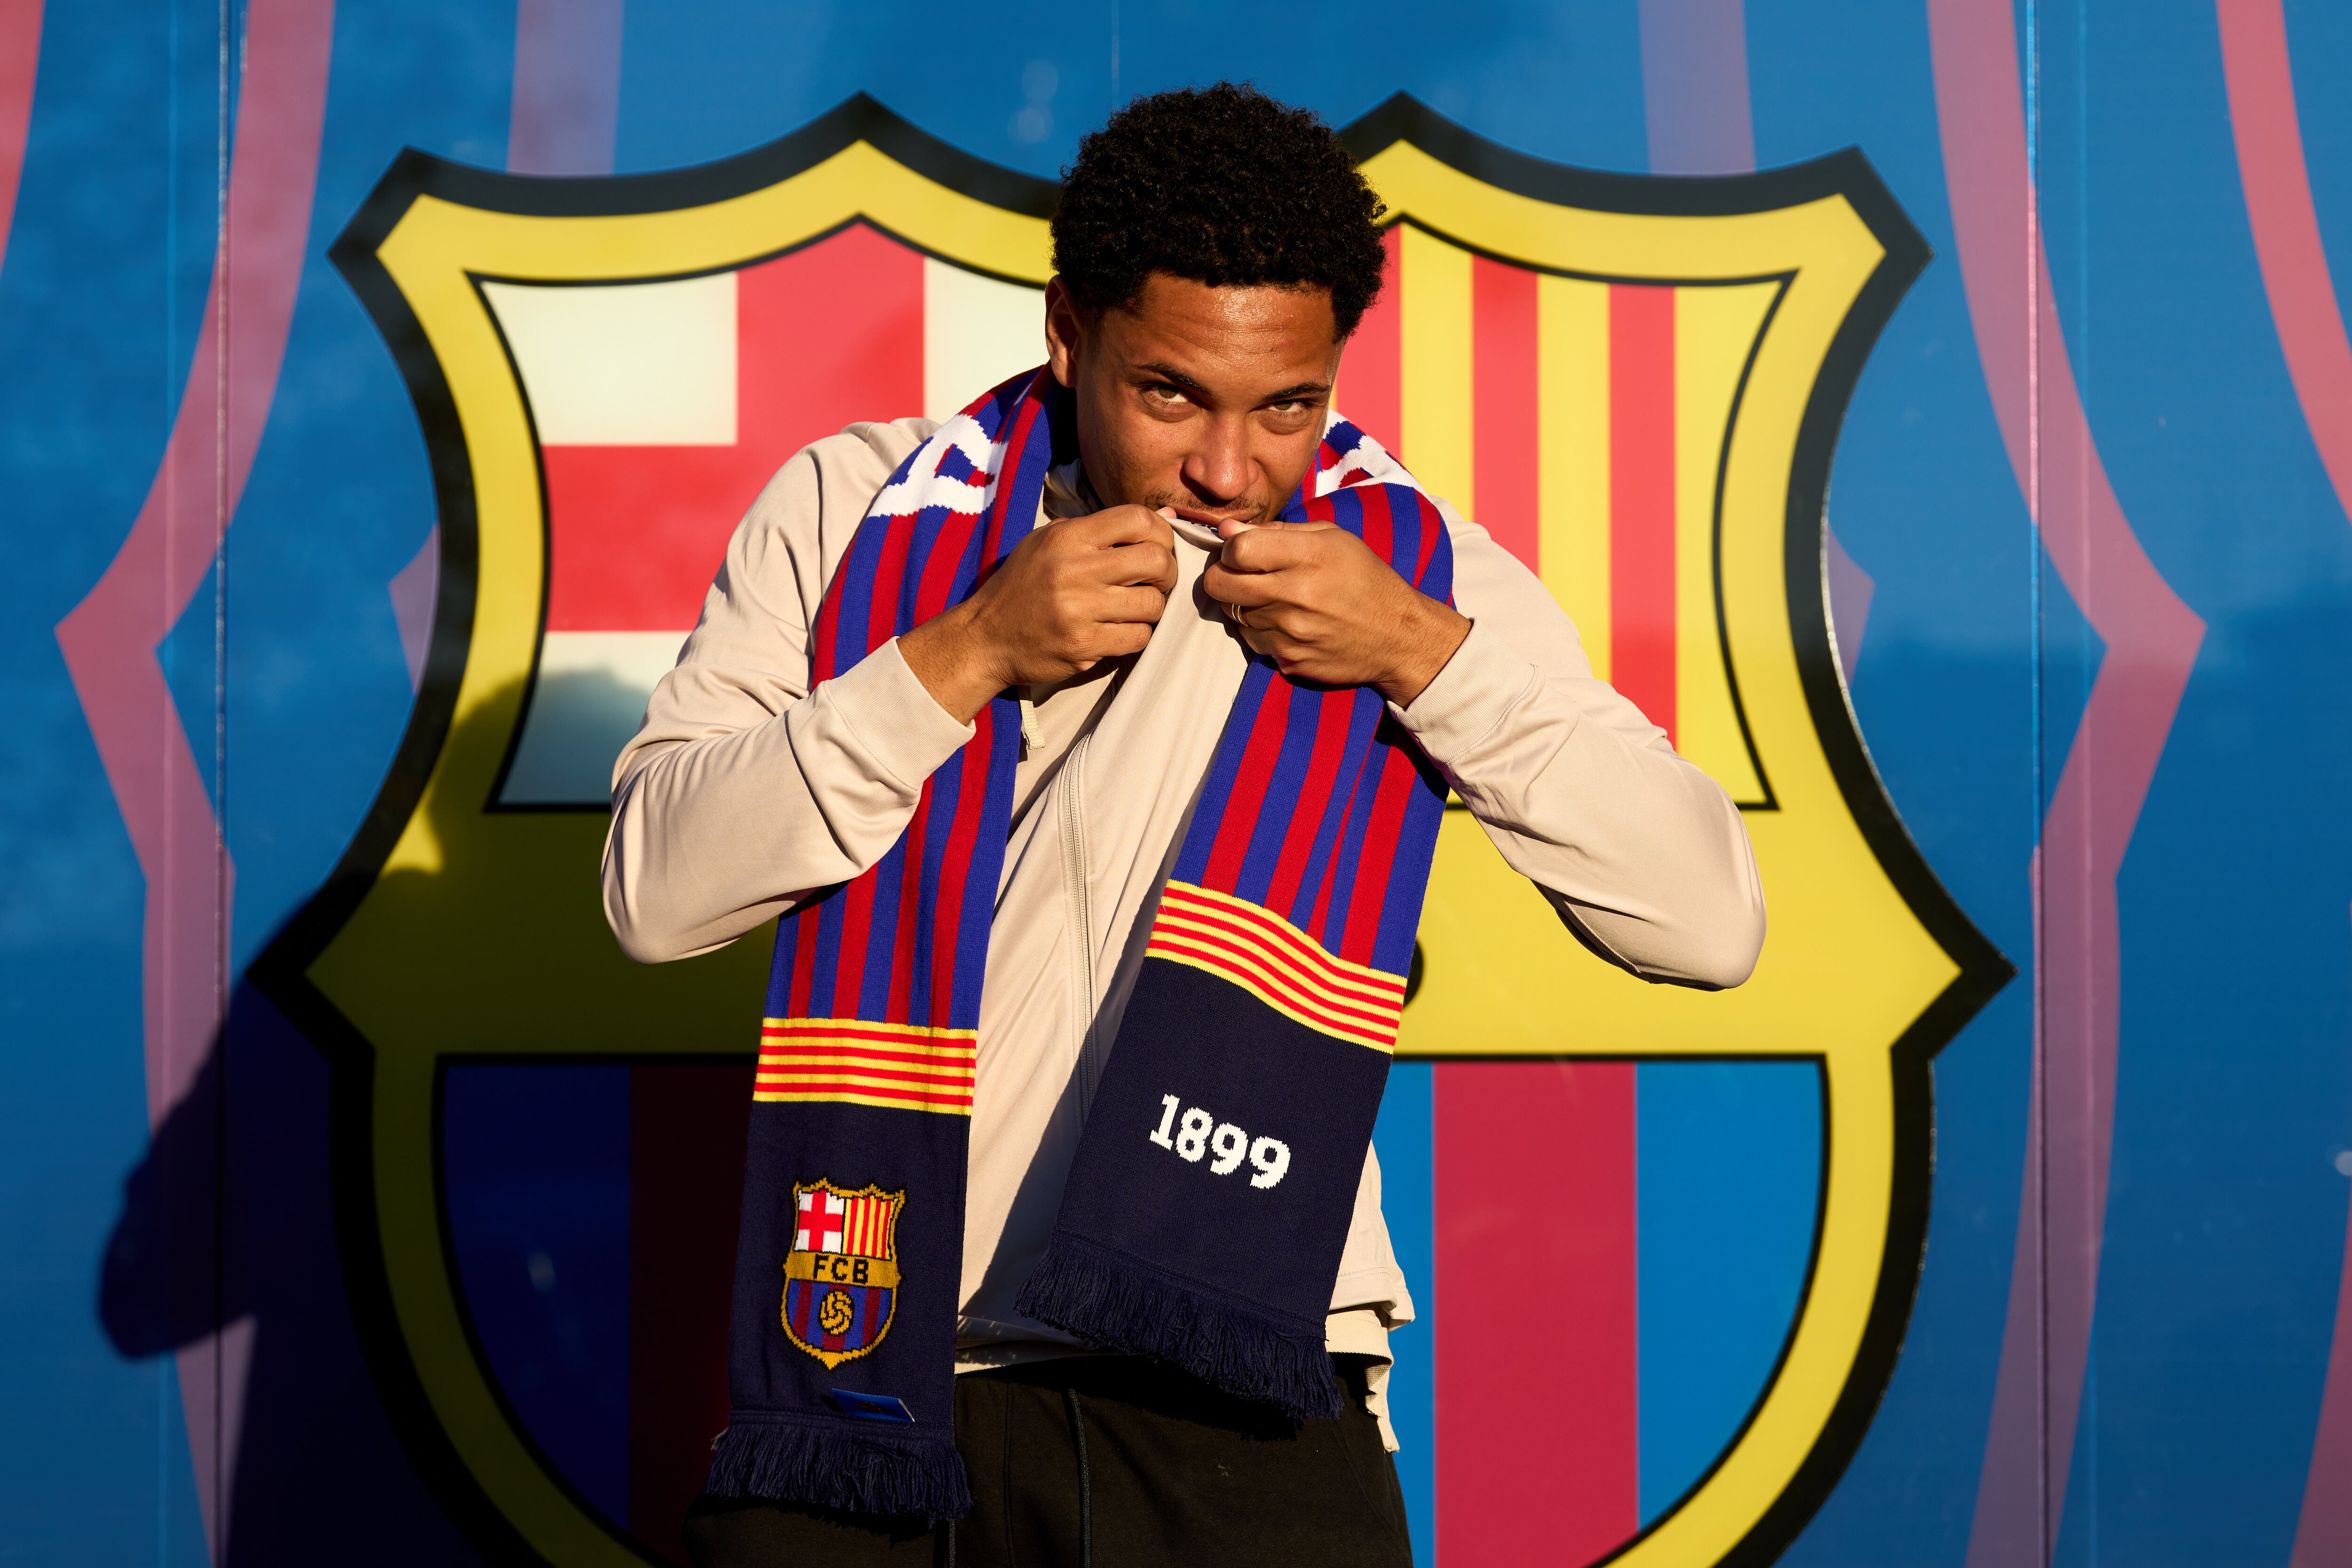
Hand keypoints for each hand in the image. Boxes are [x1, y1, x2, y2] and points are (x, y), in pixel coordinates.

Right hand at [900, 506, 1177, 721]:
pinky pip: (1138, 637)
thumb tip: (1156, 524)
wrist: (986, 637)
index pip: (1137, 518)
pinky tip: (1121, 630)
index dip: (1161, 532)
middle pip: (1155, 560)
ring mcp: (1079, 610)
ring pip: (1153, 604)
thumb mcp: (1046, 542)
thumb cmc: (1023, 586)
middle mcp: (1074, 570)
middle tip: (1158, 581)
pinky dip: (1138, 634)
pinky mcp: (1083, 646)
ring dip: (1153, 608)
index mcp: (1067, 537)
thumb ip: (1094, 531)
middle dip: (1168, 572)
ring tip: (1135, 608)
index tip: (1159, 546)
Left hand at [1202, 518, 1469, 704]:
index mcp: (1309, 557)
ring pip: (1233, 614)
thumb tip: (1228, 530)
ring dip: (1243, 604)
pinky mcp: (1288, 660)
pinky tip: (1286, 622)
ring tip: (1274, 597)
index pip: (1237, 551)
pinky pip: (1252, 640)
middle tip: (1240, 573)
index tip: (1242, 551)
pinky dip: (1260, 629)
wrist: (1398, 636)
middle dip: (1222, 575)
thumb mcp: (1333, 538)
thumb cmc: (1365, 578)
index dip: (1231, 548)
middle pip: (1220, 585)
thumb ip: (1277, 531)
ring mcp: (1290, 633)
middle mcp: (1295, 596)